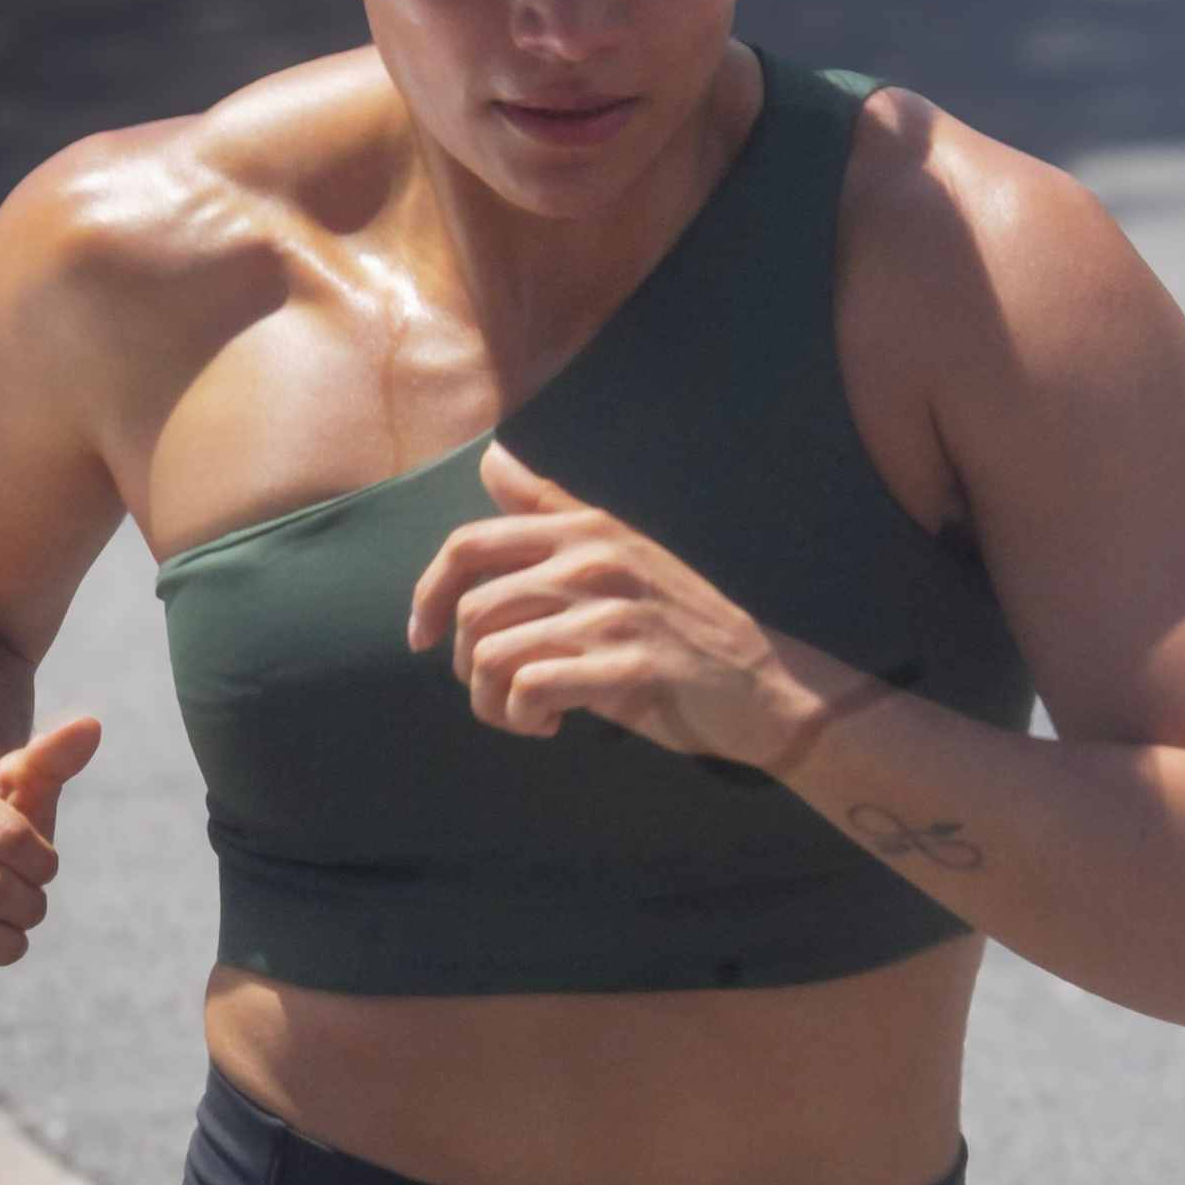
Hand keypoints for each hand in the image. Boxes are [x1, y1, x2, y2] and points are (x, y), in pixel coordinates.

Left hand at [408, 446, 792, 764]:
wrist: (760, 681)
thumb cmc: (677, 621)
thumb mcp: (618, 550)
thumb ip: (549, 508)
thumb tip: (490, 459)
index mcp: (585, 529)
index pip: (469, 544)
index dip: (428, 592)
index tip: (423, 636)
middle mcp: (594, 561)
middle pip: (474, 611)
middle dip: (466, 664)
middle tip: (498, 688)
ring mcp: (612, 614)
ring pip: (493, 656)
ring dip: (492, 701)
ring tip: (525, 712)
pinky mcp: (629, 669)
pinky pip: (531, 690)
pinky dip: (522, 718)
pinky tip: (549, 725)